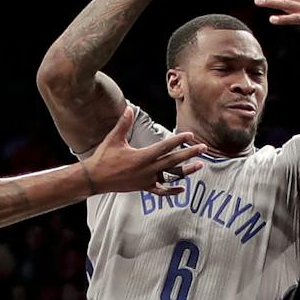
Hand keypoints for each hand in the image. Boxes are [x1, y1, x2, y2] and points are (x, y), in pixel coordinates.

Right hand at [83, 106, 204, 195]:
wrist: (95, 179)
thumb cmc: (104, 158)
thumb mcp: (113, 139)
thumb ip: (123, 124)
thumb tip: (129, 108)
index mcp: (142, 157)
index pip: (165, 147)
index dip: (179, 140)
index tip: (190, 135)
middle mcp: (147, 170)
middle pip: (173, 160)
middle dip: (189, 153)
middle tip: (203, 148)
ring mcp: (146, 180)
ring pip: (171, 176)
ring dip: (186, 171)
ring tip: (199, 165)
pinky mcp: (143, 188)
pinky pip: (160, 191)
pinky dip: (171, 191)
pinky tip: (182, 189)